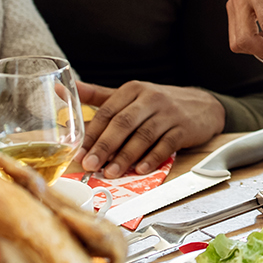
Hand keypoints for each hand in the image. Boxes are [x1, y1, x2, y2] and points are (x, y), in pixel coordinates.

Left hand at [75, 81, 225, 178]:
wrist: (202, 105)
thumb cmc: (159, 103)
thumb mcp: (130, 95)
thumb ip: (96, 95)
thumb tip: (60, 89)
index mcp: (133, 89)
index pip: (107, 111)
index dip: (91, 133)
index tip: (78, 152)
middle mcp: (150, 98)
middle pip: (123, 123)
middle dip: (104, 146)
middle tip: (90, 165)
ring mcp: (168, 113)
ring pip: (143, 135)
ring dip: (125, 157)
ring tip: (111, 173)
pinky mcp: (183, 128)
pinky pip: (165, 145)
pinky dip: (151, 159)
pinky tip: (140, 170)